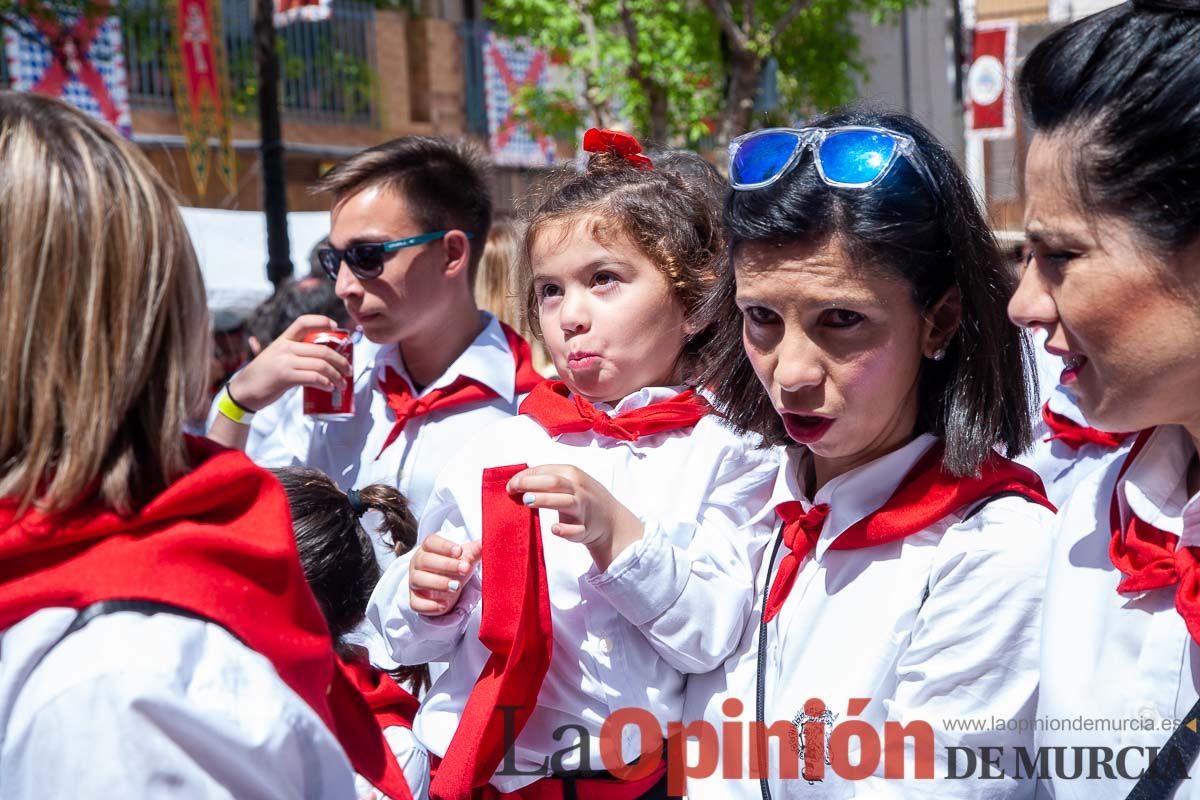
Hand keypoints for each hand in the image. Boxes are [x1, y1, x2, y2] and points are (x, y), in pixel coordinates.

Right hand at [225, 315, 350, 410]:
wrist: (243, 392)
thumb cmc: (263, 376)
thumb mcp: (276, 357)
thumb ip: (294, 354)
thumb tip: (319, 357)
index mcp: (283, 340)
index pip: (303, 322)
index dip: (322, 321)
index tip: (336, 327)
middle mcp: (285, 347)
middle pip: (322, 349)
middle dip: (340, 360)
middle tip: (348, 370)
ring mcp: (284, 361)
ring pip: (321, 364)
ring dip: (336, 376)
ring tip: (341, 384)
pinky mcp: (285, 376)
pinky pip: (313, 377)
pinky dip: (325, 383)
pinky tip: (329, 387)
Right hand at [409, 533, 482, 615]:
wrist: (446, 588)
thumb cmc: (454, 566)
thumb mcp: (466, 557)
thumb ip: (477, 549)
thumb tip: (491, 540)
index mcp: (428, 548)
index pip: (430, 542)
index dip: (444, 546)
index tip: (459, 551)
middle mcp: (417, 563)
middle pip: (425, 560)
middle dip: (446, 565)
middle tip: (464, 569)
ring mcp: (414, 582)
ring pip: (418, 580)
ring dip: (438, 583)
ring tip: (456, 586)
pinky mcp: (415, 600)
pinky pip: (416, 604)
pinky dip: (430, 606)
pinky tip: (445, 605)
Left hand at [506, 465, 643, 570]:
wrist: (612, 522)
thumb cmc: (585, 499)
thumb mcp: (571, 481)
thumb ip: (548, 480)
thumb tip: (519, 482)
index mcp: (572, 474)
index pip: (545, 470)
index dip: (524, 476)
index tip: (510, 485)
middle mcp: (578, 489)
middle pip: (553, 482)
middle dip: (530, 483)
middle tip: (512, 490)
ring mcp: (583, 509)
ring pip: (564, 502)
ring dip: (545, 500)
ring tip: (527, 501)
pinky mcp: (586, 529)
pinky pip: (576, 530)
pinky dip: (565, 530)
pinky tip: (554, 528)